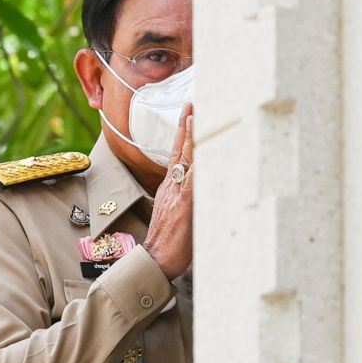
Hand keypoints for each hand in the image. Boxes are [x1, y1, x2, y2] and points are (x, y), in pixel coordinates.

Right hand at [143, 103, 193, 280]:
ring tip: (198, 114)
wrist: (155, 261)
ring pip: (187, 160)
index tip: (189, 112)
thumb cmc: (167, 245)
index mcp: (169, 188)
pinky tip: (206, 149)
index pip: (177, 154)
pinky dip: (200, 163)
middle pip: (181, 150)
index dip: (183, 133)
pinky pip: (195, 180)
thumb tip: (196, 191)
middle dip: (188, 124)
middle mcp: (173, 187)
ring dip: (193, 136)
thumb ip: (183, 200)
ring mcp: (178, 195)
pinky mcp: (186, 206)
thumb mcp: (173, 216)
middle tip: (194, 102)